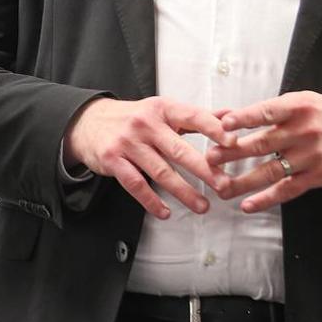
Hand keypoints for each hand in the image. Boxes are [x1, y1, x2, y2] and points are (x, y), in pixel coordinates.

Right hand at [64, 97, 233, 219]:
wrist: (89, 121)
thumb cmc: (133, 118)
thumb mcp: (163, 110)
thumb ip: (196, 116)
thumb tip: (230, 116)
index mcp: (162, 109)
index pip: (192, 116)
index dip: (213, 129)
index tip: (233, 142)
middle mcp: (145, 124)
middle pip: (179, 150)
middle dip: (204, 169)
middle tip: (223, 185)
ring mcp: (128, 143)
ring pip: (160, 171)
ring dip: (183, 192)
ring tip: (202, 205)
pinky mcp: (113, 161)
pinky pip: (135, 184)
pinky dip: (151, 201)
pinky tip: (165, 212)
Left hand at [206, 92, 321, 212]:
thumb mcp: (303, 101)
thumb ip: (270, 110)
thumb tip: (229, 116)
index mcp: (299, 107)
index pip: (267, 113)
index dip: (244, 118)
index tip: (222, 125)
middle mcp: (304, 131)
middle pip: (263, 144)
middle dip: (233, 152)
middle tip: (210, 158)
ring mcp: (311, 157)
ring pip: (271, 171)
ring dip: (243, 181)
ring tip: (220, 187)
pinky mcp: (317, 177)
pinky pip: (287, 190)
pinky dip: (266, 199)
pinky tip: (247, 205)